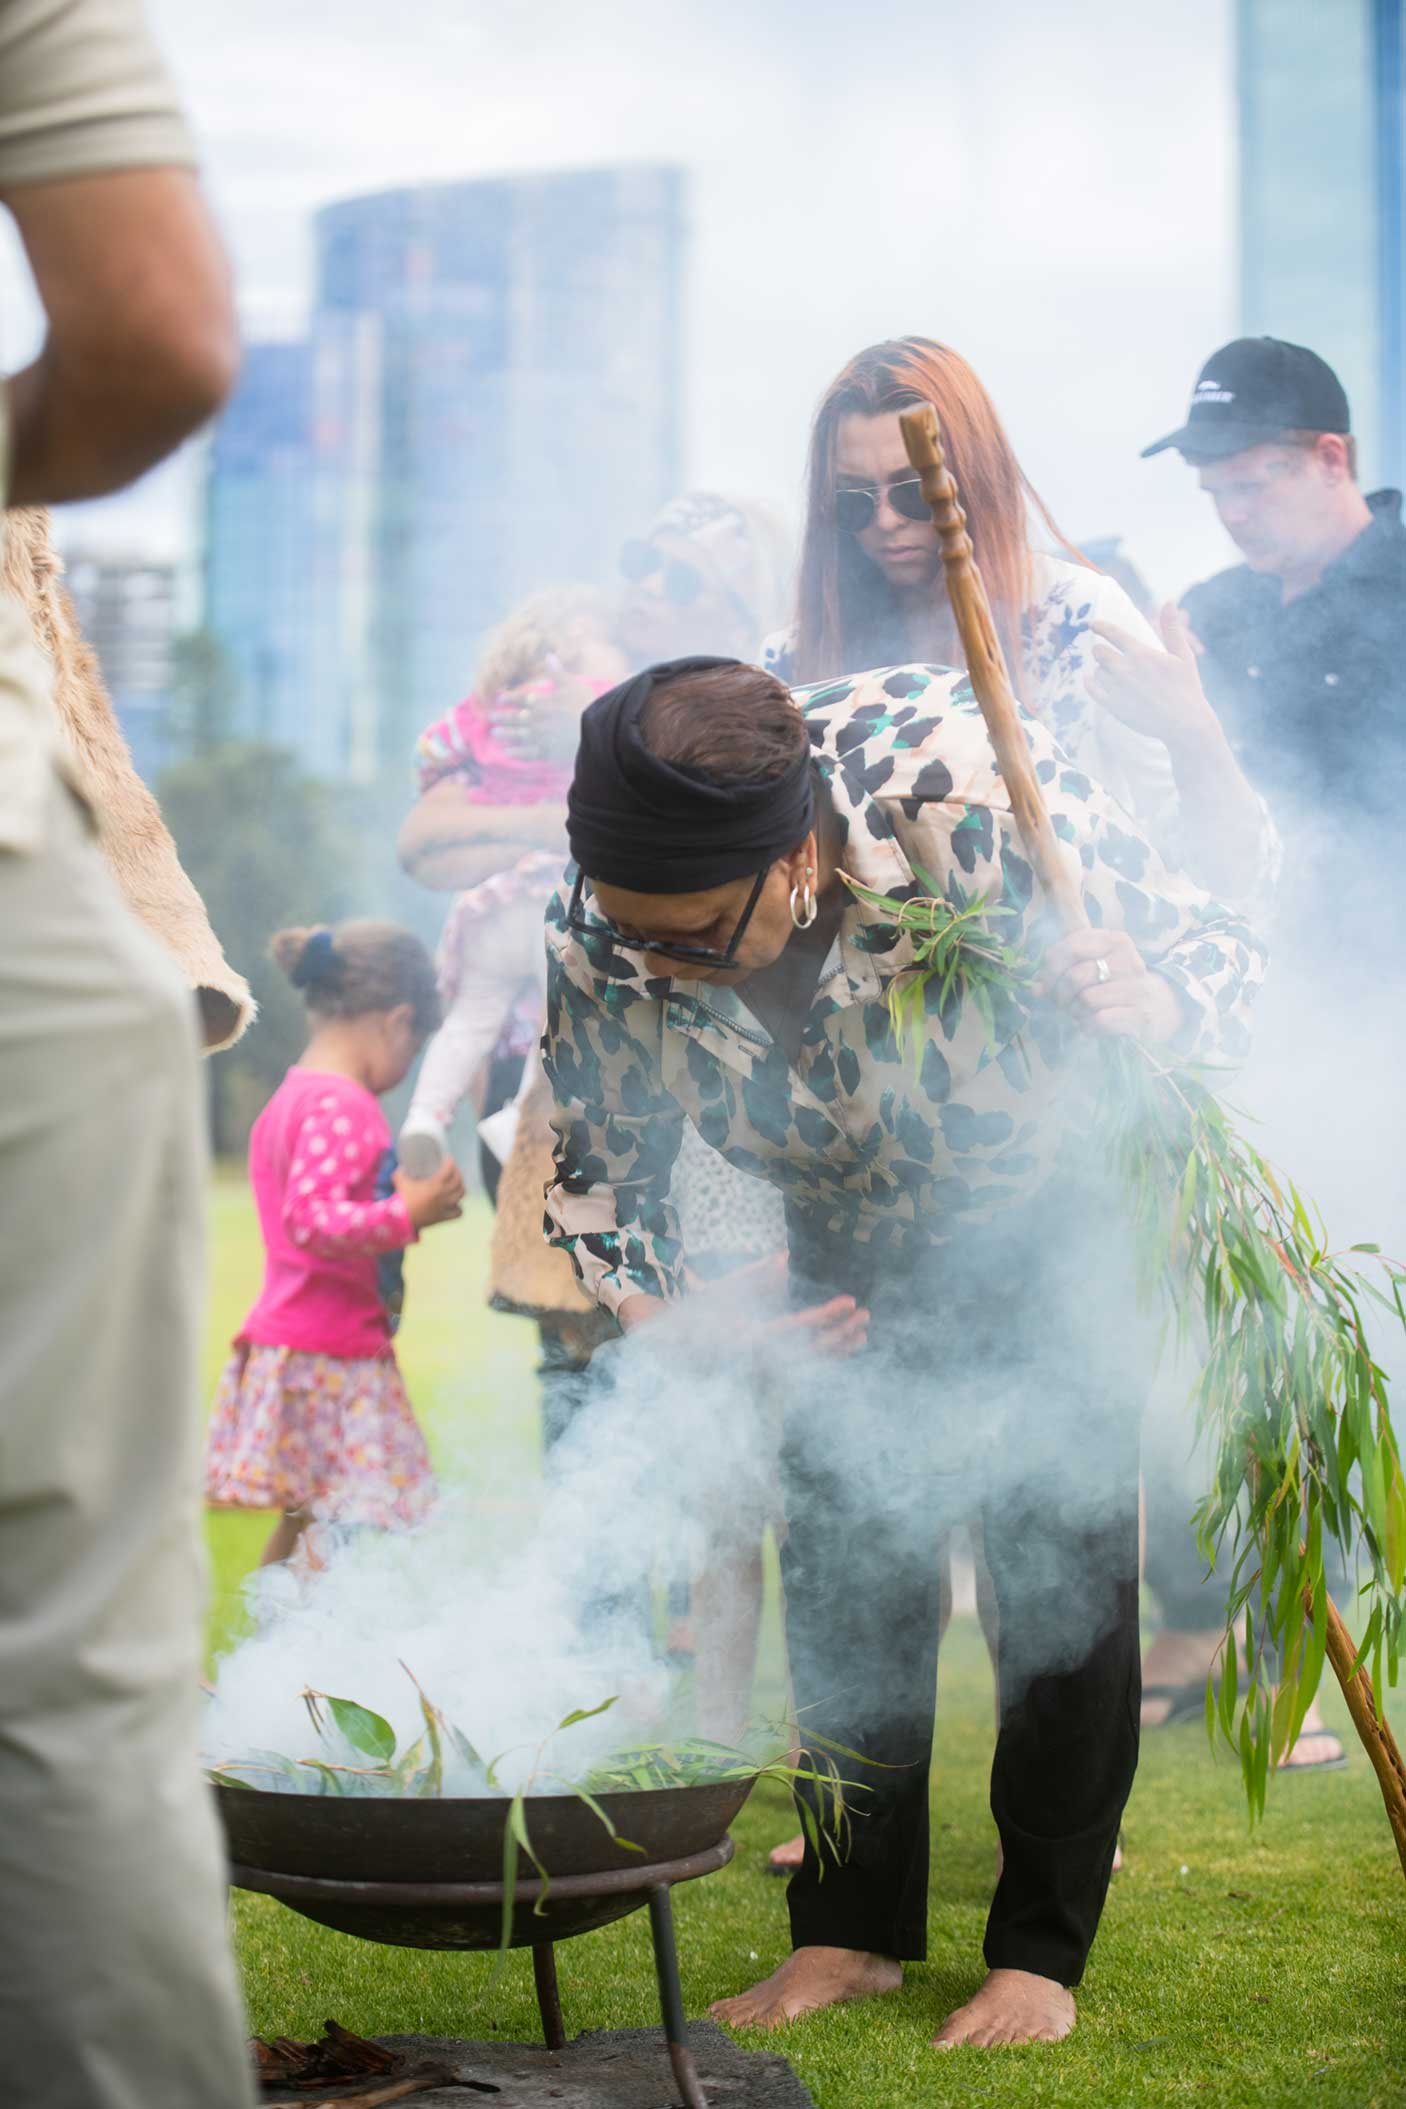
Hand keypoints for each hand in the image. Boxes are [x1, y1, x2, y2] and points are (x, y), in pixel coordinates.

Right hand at [395, 1157, 464, 1228]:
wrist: (402, 1220)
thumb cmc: (402, 1199)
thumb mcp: (400, 1181)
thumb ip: (401, 1172)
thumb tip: (402, 1167)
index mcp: (435, 1184)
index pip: (449, 1169)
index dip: (450, 1163)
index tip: (448, 1159)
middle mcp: (443, 1194)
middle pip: (458, 1181)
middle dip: (457, 1173)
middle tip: (452, 1171)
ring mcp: (445, 1206)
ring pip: (461, 1194)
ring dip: (460, 1187)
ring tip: (455, 1185)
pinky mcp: (443, 1217)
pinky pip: (458, 1212)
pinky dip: (458, 1207)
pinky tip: (454, 1204)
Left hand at [484, 666, 595, 764]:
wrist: (595, 733)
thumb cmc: (586, 707)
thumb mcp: (572, 685)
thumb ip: (557, 672)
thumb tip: (548, 655)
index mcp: (542, 703)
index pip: (521, 699)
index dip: (509, 698)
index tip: (498, 698)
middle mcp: (537, 720)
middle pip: (515, 718)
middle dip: (502, 717)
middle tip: (490, 718)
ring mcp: (540, 737)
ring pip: (518, 735)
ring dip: (506, 734)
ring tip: (495, 733)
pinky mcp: (547, 753)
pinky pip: (528, 753)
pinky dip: (517, 753)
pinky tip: (508, 752)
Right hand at [619, 1255, 868, 1358]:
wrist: (671, 1342)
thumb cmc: (696, 1311)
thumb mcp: (723, 1288)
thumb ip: (757, 1275)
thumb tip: (784, 1257)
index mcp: (750, 1337)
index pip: (798, 1328)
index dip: (827, 1316)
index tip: (850, 1302)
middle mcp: (759, 1358)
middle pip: (810, 1351)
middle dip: (841, 1334)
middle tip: (865, 1316)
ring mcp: (761, 1367)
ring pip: (808, 1363)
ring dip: (837, 1348)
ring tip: (863, 1333)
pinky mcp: (764, 1369)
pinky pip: (800, 1367)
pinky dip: (823, 1357)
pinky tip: (844, 1346)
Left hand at [1035, 927, 1181, 1042]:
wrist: (1159, 1007)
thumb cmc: (1115, 984)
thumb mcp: (1093, 965)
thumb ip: (1062, 969)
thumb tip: (1036, 988)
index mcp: (1115, 940)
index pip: (1071, 946)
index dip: (1051, 968)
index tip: (1047, 982)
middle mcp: (1129, 960)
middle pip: (1075, 976)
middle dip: (1060, 995)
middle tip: (1062, 1003)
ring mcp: (1137, 989)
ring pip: (1086, 999)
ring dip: (1075, 1012)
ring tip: (1079, 1013)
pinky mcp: (1140, 1015)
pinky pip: (1100, 1020)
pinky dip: (1088, 1027)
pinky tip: (1090, 1025)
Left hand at [1087, 605, 1216, 753]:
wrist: (1184, 723)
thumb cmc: (1187, 687)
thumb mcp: (1183, 656)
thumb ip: (1172, 629)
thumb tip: (1169, 602)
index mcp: (1141, 654)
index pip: (1113, 633)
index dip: (1100, 626)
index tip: (1093, 624)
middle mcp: (1126, 669)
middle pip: (1099, 652)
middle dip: (1102, 651)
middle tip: (1108, 654)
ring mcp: (1118, 689)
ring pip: (1098, 671)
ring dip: (1103, 670)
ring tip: (1117, 676)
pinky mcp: (1113, 706)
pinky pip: (1092, 689)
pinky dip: (1091, 684)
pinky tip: (1094, 681)